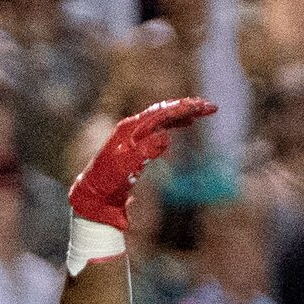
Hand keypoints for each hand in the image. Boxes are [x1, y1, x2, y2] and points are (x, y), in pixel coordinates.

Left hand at [68, 98, 214, 228]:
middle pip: (164, 110)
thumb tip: (165, 136)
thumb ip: (144, 152)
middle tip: (210, 107)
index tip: (204, 107)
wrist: (93, 196)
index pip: (161, 112)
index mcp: (130, 129)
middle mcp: (131, 127)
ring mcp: (132, 135)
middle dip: (187, 107)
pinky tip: (186, 124)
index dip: (184, 108)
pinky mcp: (135, 144)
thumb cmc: (107, 183)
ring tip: (202, 112)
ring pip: (162, 118)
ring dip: (183, 114)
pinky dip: (174, 123)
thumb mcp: (125, 168)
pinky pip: (158, 127)